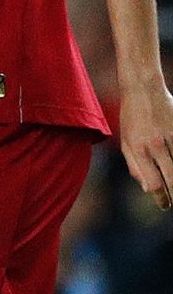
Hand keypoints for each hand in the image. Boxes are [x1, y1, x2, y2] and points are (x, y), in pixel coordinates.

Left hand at [118, 80, 172, 209]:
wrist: (142, 88)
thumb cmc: (132, 116)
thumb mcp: (125, 140)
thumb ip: (134, 166)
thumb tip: (147, 189)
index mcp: (138, 149)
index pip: (154, 184)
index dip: (161, 198)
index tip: (164, 205)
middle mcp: (156, 145)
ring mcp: (172, 136)